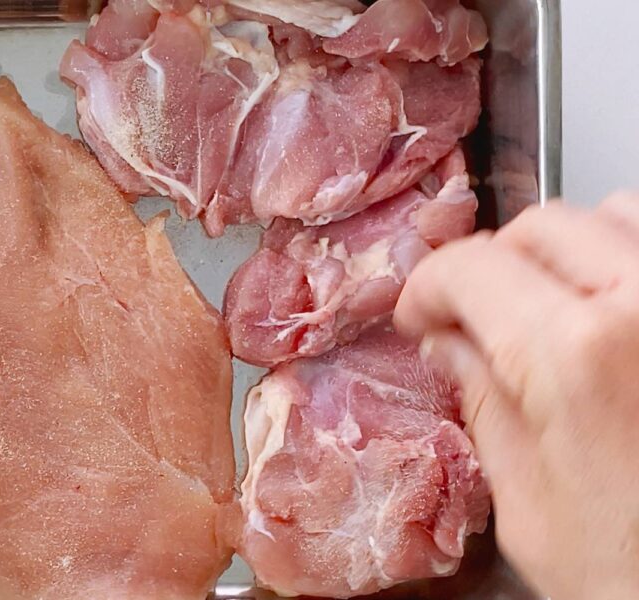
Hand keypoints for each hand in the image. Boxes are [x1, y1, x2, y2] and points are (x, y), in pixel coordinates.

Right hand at [394, 192, 638, 599]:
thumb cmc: (636, 581)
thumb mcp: (529, 508)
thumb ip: (486, 404)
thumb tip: (452, 343)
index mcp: (576, 355)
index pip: (471, 266)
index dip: (427, 286)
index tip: (420, 315)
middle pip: (545, 226)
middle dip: (493, 266)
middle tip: (474, 316)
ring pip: (619, 217)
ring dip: (571, 253)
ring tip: (551, 309)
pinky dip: (629, 266)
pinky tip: (614, 320)